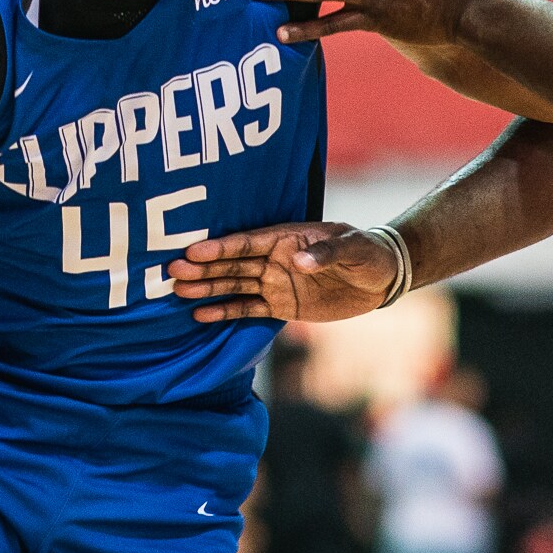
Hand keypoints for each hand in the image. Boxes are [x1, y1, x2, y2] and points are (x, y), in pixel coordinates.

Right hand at [169, 222, 399, 322]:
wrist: (380, 278)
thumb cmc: (367, 253)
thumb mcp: (353, 247)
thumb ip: (326, 252)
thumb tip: (300, 261)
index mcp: (286, 239)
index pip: (248, 244)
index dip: (221, 248)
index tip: (193, 251)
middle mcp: (274, 259)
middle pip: (233, 264)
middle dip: (203, 268)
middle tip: (172, 271)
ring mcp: (274, 282)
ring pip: (234, 285)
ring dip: (207, 288)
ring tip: (178, 290)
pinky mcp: (280, 305)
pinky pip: (248, 309)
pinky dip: (225, 311)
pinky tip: (200, 314)